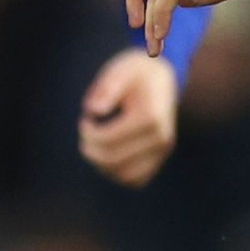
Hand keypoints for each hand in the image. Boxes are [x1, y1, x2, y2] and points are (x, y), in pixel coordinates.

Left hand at [78, 49, 179, 186]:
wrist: (165, 76)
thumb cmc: (137, 72)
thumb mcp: (120, 70)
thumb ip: (106, 88)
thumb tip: (93, 110)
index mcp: (149, 116)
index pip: (108, 139)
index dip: (88, 133)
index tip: (85, 119)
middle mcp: (160, 137)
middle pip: (113, 160)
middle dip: (90, 150)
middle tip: (86, 133)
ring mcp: (162, 149)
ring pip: (125, 176)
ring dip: (102, 165)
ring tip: (96, 145)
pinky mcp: (161, 157)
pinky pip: (137, 180)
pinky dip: (118, 174)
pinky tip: (109, 155)